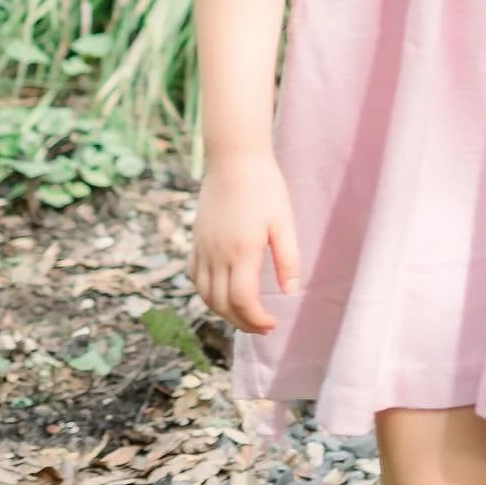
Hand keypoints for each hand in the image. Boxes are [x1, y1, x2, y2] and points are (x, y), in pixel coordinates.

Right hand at [190, 149, 300, 333]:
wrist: (234, 158)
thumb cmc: (264, 186)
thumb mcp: (283, 220)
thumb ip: (287, 258)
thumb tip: (290, 292)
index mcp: (242, 251)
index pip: (243, 301)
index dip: (256, 320)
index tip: (273, 324)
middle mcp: (217, 254)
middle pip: (222, 305)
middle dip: (242, 323)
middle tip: (262, 326)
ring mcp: (203, 248)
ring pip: (205, 296)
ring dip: (223, 313)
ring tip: (244, 315)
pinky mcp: (196, 240)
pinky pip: (195, 278)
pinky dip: (207, 295)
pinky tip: (222, 295)